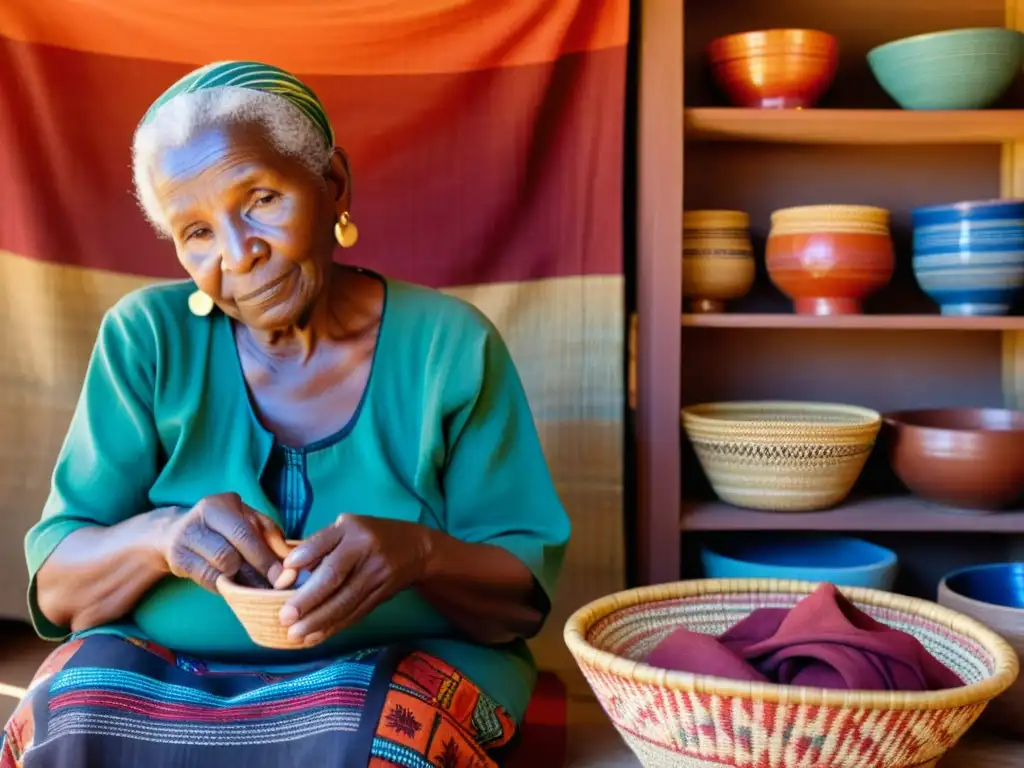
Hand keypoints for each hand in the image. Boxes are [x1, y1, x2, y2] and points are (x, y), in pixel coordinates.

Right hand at [163, 492, 290, 591]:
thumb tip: (288, 558)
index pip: (243, 534)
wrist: (175, 532)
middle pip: (228, 555)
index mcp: (219, 505)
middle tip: (272, 588)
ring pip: (217, 570)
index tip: (282, 577)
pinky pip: (207, 581)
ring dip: (241, 583)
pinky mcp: (177, 562)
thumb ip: (270, 534)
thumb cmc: (223, 526)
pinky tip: (237, 588)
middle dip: (254, 574)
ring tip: (257, 589)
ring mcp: (183, 541)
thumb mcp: (248, 520)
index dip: (264, 558)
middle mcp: (198, 519)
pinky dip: (226, 587)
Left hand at [279, 514, 432, 643]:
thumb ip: (318, 546)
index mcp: (353, 531)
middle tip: (285, 619)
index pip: (325, 545)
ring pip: (346, 602)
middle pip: (335, 579)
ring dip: (319, 621)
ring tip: (296, 635)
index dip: (304, 560)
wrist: (417, 549)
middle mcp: (367, 552)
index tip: (281, 581)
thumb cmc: (370, 535)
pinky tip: (315, 637)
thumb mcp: (346, 528)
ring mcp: (377, 576)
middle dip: (309, 601)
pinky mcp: (381, 596)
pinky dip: (334, 627)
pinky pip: (355, 613)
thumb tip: (288, 571)